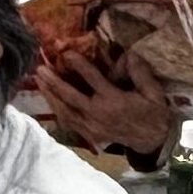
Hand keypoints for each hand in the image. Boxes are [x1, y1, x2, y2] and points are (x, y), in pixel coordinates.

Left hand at [34, 51, 172, 153]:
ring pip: (65, 110)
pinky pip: (68, 122)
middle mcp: (98, 114)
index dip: (78, 64)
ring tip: (39, 81)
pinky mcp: (89, 135)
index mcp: (114, 101)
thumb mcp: (153, 91)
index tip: (66, 53)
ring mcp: (91, 126)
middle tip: (40, 68)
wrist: (152, 141)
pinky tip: (50, 100)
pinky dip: (57, 110)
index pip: (92, 79)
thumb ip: (140, 72)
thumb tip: (129, 54)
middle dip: (53, 81)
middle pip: (70, 96)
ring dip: (50, 95)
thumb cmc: (153, 113)